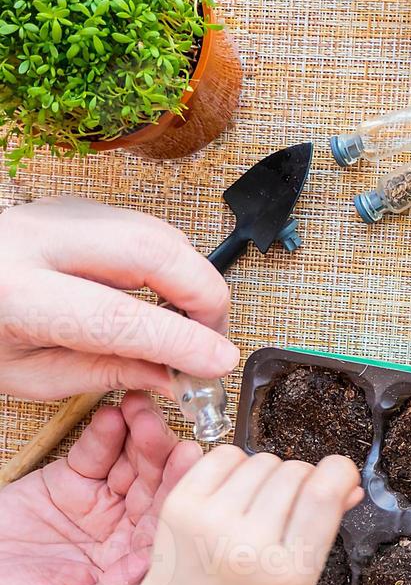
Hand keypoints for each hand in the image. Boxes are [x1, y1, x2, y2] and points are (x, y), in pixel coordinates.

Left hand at [0, 196, 238, 399]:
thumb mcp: (30, 374)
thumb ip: (107, 373)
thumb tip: (175, 376)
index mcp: (15, 294)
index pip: (118, 316)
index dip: (180, 341)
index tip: (217, 363)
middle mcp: (39, 239)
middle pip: (153, 251)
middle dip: (205, 296)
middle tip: (214, 339)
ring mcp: (63, 214)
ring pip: (161, 234)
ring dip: (194, 281)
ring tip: (192, 325)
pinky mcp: (81, 208)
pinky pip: (149, 230)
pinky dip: (175, 266)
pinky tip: (169, 300)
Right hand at [0, 392, 200, 584]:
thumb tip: (146, 568)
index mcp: (131, 570)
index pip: (166, 528)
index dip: (179, 494)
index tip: (189, 462)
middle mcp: (124, 535)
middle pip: (157, 490)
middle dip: (164, 458)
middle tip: (169, 430)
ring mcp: (99, 506)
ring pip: (132, 466)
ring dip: (142, 436)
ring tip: (142, 412)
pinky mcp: (69, 484)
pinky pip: (94, 454)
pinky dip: (105, 433)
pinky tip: (114, 415)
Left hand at [142, 446, 363, 584]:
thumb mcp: (300, 578)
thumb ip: (326, 527)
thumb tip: (350, 484)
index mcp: (287, 571)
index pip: (322, 495)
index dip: (339, 471)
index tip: (340, 472)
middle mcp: (247, 546)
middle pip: (294, 472)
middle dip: (301, 478)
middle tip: (289, 504)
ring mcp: (209, 523)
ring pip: (262, 460)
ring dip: (269, 473)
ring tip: (258, 503)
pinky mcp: (181, 505)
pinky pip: (225, 455)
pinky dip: (237, 464)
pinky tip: (233, 491)